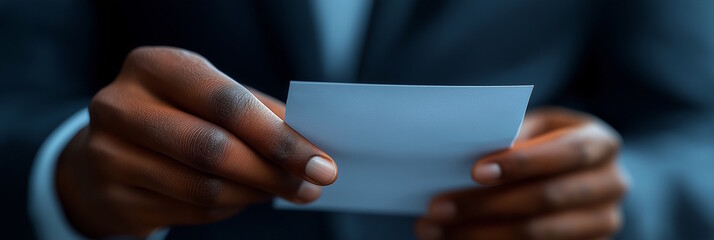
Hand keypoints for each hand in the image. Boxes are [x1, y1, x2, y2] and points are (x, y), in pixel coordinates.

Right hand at [56, 46, 337, 237]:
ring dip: (255, 194)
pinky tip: (244, 197)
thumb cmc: (175, 114)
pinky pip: (191, 211)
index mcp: (154, 67)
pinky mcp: (114, 198)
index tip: (321, 163)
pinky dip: (230, 207)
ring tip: (283, 190)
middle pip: (213, 150)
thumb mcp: (209, 96)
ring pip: (204, 188)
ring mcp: (109, 156)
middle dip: (273, 173)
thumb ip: (258, 114)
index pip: (225, 104)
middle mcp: (122, 108)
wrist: (106, 147)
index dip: (278, 138)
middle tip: (310, 187)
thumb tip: (312, 146)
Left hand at [415, 107, 627, 239]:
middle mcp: (611, 185)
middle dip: (486, 205)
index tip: (475, 172)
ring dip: (479, 234)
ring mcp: (602, 224)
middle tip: (438, 208)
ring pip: (537, 235)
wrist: (578, 173)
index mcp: (601, 144)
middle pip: (546, 199)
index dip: (521, 164)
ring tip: (435, 230)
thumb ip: (515, 134)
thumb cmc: (547, 142)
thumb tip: (476, 154)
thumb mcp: (538, 127)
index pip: (564, 154)